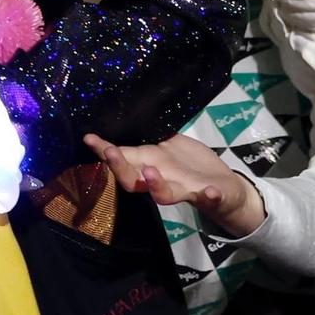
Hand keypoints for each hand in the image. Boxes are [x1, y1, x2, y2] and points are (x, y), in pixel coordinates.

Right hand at [86, 132, 265, 235]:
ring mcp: (185, 190)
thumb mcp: (168, 147)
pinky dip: (208, 196)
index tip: (89, 138)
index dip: (103, 151)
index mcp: (150, 165)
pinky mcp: (210, 197)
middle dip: (120, 168)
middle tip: (110, 153)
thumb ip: (149, 138)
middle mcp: (161, 180)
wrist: (226, 188)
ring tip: (150, 173)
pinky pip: (208, 199)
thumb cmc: (191, 166)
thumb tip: (127, 116)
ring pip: (165, 195)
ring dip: (156, 185)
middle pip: (133, 180)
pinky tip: (209, 191)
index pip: (122, 158)